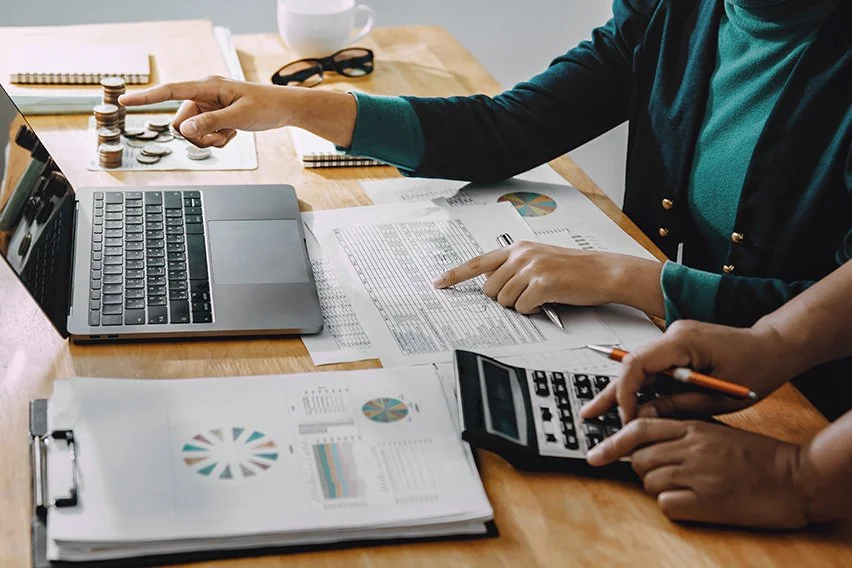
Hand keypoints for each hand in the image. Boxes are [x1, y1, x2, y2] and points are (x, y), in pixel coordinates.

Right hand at [119, 76, 296, 147]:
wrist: (283, 109)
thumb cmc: (265, 107)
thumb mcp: (238, 117)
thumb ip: (210, 122)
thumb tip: (185, 130)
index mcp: (207, 87)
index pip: (171, 91)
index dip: (147, 97)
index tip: (124, 100)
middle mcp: (204, 95)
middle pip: (180, 122)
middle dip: (197, 135)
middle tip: (222, 136)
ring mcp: (208, 106)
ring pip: (191, 132)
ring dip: (209, 139)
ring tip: (231, 134)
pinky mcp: (214, 116)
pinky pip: (203, 135)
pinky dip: (217, 139)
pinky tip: (233, 133)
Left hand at [433, 241, 663, 315]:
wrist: (604, 272)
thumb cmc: (575, 270)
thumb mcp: (540, 260)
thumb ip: (515, 268)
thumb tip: (493, 287)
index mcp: (518, 248)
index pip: (478, 262)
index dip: (456, 274)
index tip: (439, 282)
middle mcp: (521, 255)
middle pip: (490, 290)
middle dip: (504, 299)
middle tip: (527, 295)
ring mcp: (531, 268)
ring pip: (504, 301)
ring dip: (520, 305)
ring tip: (541, 296)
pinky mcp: (542, 283)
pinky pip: (523, 308)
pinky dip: (534, 310)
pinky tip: (549, 300)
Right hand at [581, 320, 792, 423]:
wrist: (774, 346)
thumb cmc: (755, 368)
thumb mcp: (716, 399)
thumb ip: (676, 406)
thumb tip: (643, 418)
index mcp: (682, 343)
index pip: (637, 364)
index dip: (625, 393)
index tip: (626, 418)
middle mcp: (672, 335)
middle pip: (630, 365)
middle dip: (611, 393)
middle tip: (589, 413)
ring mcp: (673, 339)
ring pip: (638, 367)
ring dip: (622, 391)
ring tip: (598, 410)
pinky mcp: (677, 347)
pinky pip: (651, 366)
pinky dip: (640, 386)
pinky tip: (628, 403)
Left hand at [587, 418, 806, 528]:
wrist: (795, 477)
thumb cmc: (757, 455)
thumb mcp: (717, 430)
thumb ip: (682, 429)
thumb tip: (643, 436)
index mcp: (693, 426)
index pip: (639, 428)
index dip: (611, 442)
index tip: (594, 455)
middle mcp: (691, 448)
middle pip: (638, 458)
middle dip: (642, 468)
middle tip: (665, 472)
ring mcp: (697, 475)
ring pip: (649, 481)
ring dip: (659, 486)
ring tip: (688, 486)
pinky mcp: (706, 502)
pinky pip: (666, 504)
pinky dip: (672, 504)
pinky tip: (693, 501)